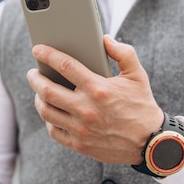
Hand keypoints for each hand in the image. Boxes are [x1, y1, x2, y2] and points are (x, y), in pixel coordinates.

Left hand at [27, 35, 163, 164]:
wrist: (151, 142)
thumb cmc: (143, 106)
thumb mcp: (138, 75)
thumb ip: (123, 53)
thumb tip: (105, 39)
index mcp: (98, 88)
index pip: (64, 66)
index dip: (47, 55)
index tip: (37, 50)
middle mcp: (86, 109)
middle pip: (47, 90)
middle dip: (35, 78)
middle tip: (32, 73)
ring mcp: (81, 128)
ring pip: (47, 111)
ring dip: (38, 99)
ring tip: (39, 92)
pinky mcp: (80, 144)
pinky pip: (54, 131)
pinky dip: (48, 120)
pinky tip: (50, 112)